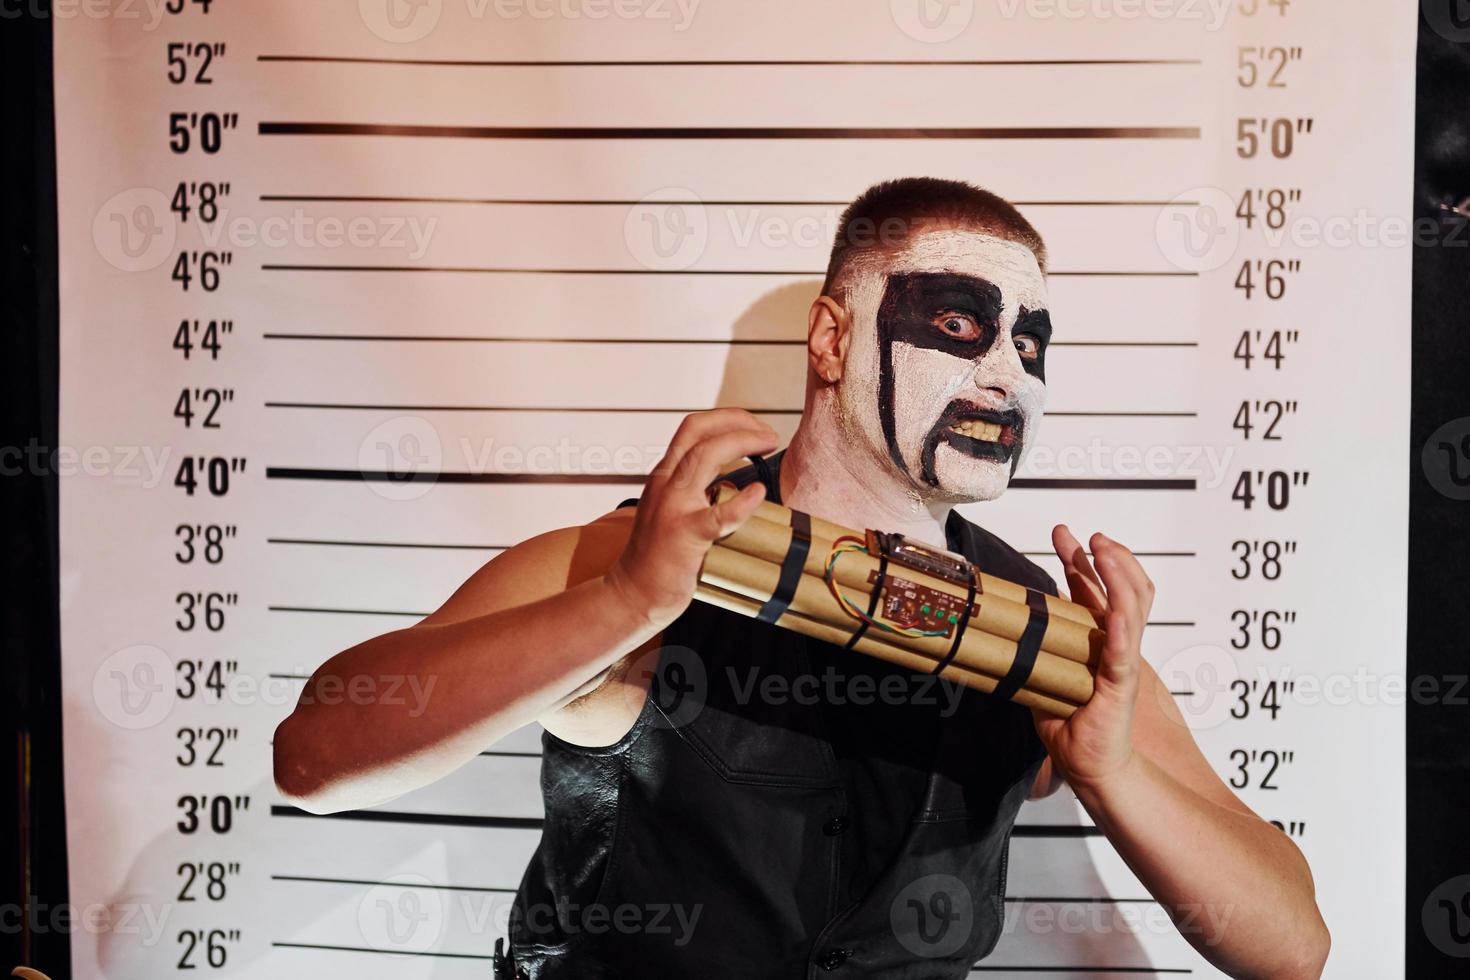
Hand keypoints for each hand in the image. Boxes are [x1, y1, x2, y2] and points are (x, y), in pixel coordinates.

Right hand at [605, 409, 778, 627]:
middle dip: (738, 421)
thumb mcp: (670, 510)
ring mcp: (672, 508)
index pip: (693, 428)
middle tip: (768, 435)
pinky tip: (758, 493)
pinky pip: (716, 516)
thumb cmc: (658, 557)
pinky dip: (742, 502)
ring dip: (742, 442)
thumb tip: (736, 483)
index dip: (728, 418)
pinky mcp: (683, 537)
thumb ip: (695, 491)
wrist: (631, 593)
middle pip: (698, 431)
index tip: (756, 428)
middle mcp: (665, 484)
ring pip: (703, 456)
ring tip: (768, 445)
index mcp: (664, 476)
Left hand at [1032, 525, 1154, 793]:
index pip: (1095, 590)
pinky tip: (1117, 610)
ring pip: (1132, 606)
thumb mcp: (1046, 674)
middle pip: (1120, 588)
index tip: (1066, 535)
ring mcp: (1123, 661)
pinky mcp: (1122, 684)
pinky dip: (1123, 627)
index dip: (1083, 560)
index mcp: (1099, 640)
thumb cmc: (1073, 726)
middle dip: (1103, 556)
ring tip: (1103, 549)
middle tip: (1084, 535)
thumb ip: (1036, 649)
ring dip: (1119, 574)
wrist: (1093, 766)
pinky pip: (1124, 651)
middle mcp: (1116, 644)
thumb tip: (1007, 625)